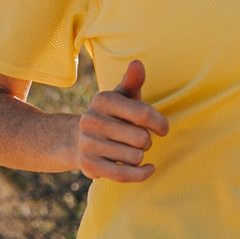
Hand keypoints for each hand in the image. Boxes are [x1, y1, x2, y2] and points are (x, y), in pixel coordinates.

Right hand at [77, 60, 169, 181]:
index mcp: (103, 100)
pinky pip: (124, 175)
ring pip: (134, 158)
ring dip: (140, 156)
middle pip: (140, 138)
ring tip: (132, 151)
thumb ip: (132, 81)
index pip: (142, 113)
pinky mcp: (89, 166)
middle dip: (146, 141)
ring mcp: (88, 144)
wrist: (76, 139)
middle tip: (139, 140)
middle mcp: (92, 121)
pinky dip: (141, 174)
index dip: (159, 123)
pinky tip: (149, 169)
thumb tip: (137, 63)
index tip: (163, 129)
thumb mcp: (121, 96)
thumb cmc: (111, 115)